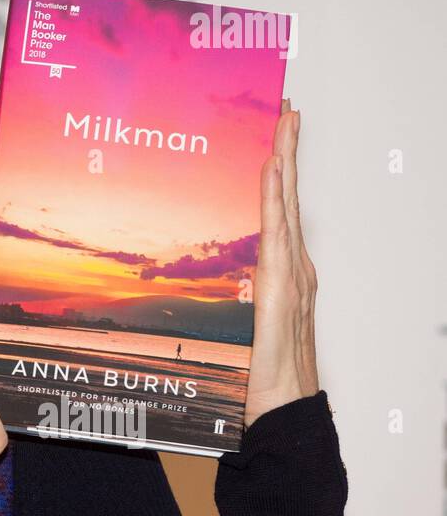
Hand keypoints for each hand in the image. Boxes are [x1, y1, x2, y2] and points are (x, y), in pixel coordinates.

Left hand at [245, 98, 319, 427]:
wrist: (280, 405)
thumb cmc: (265, 370)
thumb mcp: (247, 323)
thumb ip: (242, 301)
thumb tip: (219, 289)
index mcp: (287, 272)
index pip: (283, 211)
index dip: (283, 173)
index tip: (279, 137)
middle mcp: (295, 266)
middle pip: (291, 197)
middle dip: (290, 151)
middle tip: (289, 110)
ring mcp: (291, 274)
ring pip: (287, 206)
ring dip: (285, 161)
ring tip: (285, 123)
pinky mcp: (280, 286)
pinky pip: (276, 232)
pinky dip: (276, 199)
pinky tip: (273, 170)